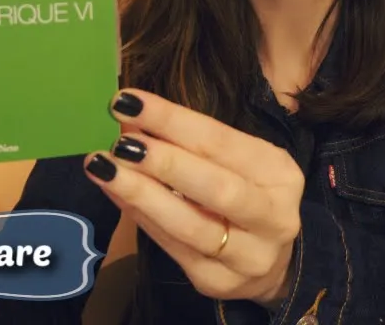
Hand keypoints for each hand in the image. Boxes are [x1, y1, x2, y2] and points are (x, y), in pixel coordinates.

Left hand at [83, 90, 302, 307]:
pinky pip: (173, 249)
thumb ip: (192, 142)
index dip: (173, 120)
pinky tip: (116, 195)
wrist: (273, 262)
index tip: (129, 102)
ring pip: (190, 226)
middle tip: (121, 143)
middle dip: (164, 163)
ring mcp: (248, 256)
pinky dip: (141, 219)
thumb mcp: (237, 161)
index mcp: (280, 174)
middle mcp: (273, 217)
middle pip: (215, 188)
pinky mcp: (218, 282)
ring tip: (104, 169)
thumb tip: (132, 118)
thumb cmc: (248, 194)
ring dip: (142, 195)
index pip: (221, 141)